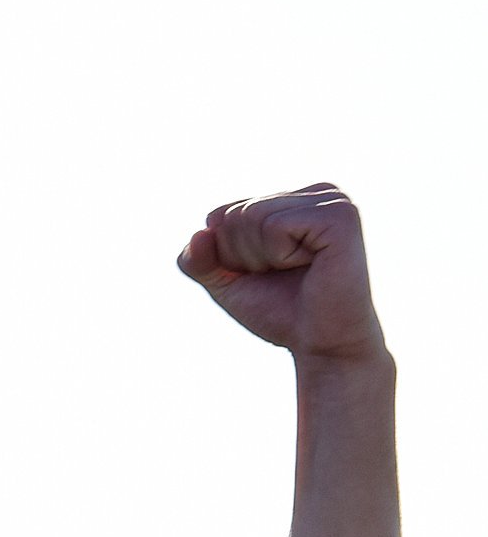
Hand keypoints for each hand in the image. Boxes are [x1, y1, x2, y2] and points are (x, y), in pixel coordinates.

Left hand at [179, 185, 385, 365]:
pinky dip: (281, 255)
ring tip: (298, 270)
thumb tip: (200, 231)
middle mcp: (315, 192)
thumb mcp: (225, 282)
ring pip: (252, 216)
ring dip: (262, 257)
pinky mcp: (340, 215)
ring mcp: (331, 200)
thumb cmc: (280, 311)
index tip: (265, 274)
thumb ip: (198, 259)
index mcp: (292, 200)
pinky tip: (310, 265)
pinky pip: (276, 226)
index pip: (222, 214)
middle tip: (282, 276)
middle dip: (244, 257)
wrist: (322, 344)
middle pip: (236, 214)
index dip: (228, 256)